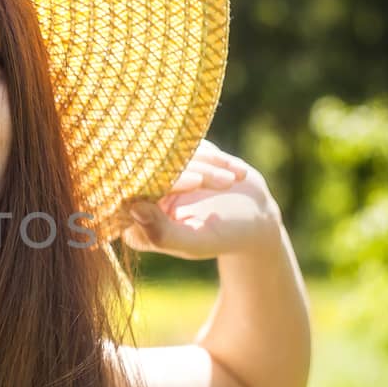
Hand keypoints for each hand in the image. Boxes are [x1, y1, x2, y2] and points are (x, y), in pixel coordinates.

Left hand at [120, 139, 278, 260]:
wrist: (254, 221)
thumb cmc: (223, 238)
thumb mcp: (197, 241)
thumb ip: (163, 233)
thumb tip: (133, 209)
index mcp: (136, 224)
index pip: (137, 193)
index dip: (168, 181)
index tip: (197, 182)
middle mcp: (141, 198)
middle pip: (156, 169)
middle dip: (196, 171)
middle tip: (226, 182)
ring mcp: (159, 176)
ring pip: (174, 154)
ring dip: (209, 163)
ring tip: (235, 179)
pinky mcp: (176, 158)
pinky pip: (188, 145)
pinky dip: (215, 156)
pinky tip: (238, 172)